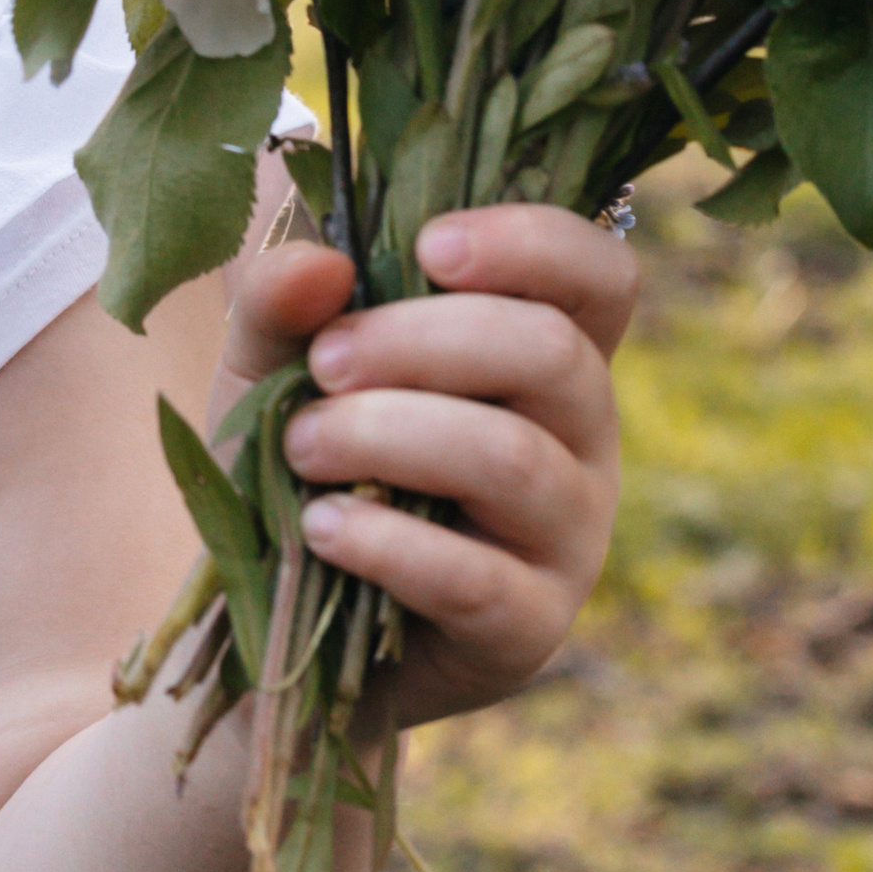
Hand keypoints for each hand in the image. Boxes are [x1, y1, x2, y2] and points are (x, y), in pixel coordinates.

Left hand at [210, 203, 635, 728]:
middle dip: (422, 340)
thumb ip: (281, 303)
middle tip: (324, 363)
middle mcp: (581, 437)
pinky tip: (320, 528)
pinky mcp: (529, 627)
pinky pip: (476, 578)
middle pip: (552, 352)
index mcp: (544, 350)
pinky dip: (387, 544)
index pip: (601, 276)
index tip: (430, 246)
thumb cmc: (305, 458)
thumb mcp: (271, 366)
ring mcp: (568, 536)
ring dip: (390, 436)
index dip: (535, 244)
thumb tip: (321, 266)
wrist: (284, 617)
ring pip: (514, 459)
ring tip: (300, 445)